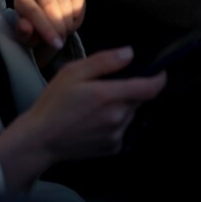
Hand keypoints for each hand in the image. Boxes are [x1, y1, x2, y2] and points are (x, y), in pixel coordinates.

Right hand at [0, 47, 166, 192]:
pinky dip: (115, 121)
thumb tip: (130, 53)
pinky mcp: (112, 148)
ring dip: (122, 105)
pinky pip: (122, 129)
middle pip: (139, 99)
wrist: (40, 139)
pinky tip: (94, 119)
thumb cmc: (54, 102)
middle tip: (107, 85)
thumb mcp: (74, 72)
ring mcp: (116, 135)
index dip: (159, 78)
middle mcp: (118, 117)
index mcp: (110, 96)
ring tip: (96, 104)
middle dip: (131, 89)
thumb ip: (105, 61)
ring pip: (130, 113)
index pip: (150, 88)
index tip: (160, 71)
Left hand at [13, 0, 85, 55]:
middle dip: (59, 26)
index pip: (33, 11)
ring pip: (64, 1)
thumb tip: (25, 26)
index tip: (56, 44)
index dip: (46, 29)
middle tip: (62, 39)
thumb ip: (24, 33)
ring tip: (66, 30)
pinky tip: (73, 18)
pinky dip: (78, 10)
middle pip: (49, 4)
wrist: (50, 22)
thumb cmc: (36, 30)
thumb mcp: (28, 37)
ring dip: (69, 21)